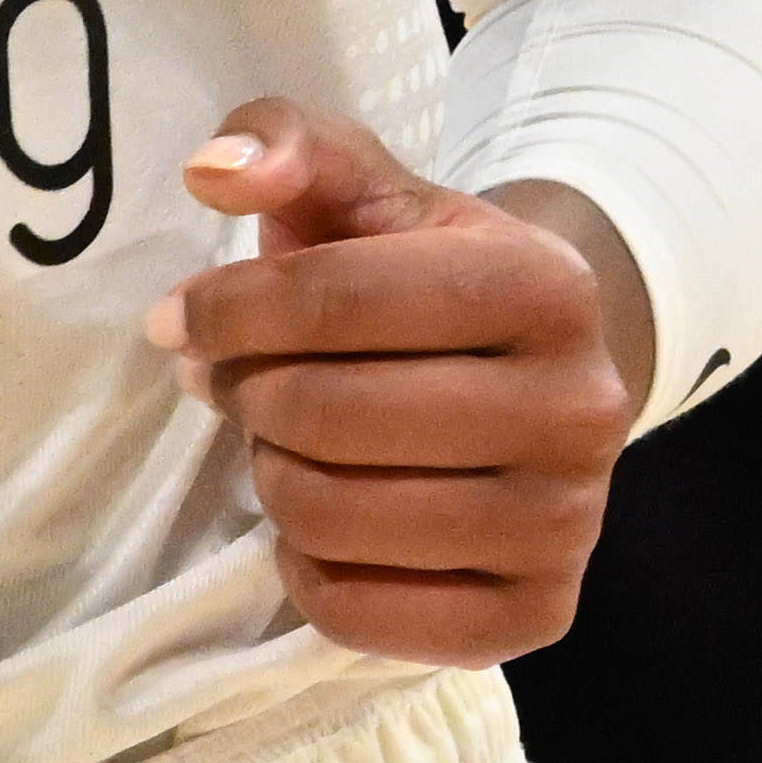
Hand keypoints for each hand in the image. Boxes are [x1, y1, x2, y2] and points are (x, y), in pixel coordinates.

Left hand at [148, 101, 648, 664]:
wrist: (533, 376)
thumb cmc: (426, 276)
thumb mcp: (368, 191)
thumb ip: (289, 145)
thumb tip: (216, 168)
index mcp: (544, 285)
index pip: (334, 300)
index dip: (225, 311)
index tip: (179, 320)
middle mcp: (582, 408)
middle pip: (326, 416)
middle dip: (247, 396)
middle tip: (234, 385)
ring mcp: (568, 523)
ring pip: (334, 517)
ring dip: (272, 478)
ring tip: (283, 444)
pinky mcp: (537, 615)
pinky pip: (359, 616)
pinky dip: (306, 571)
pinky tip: (320, 525)